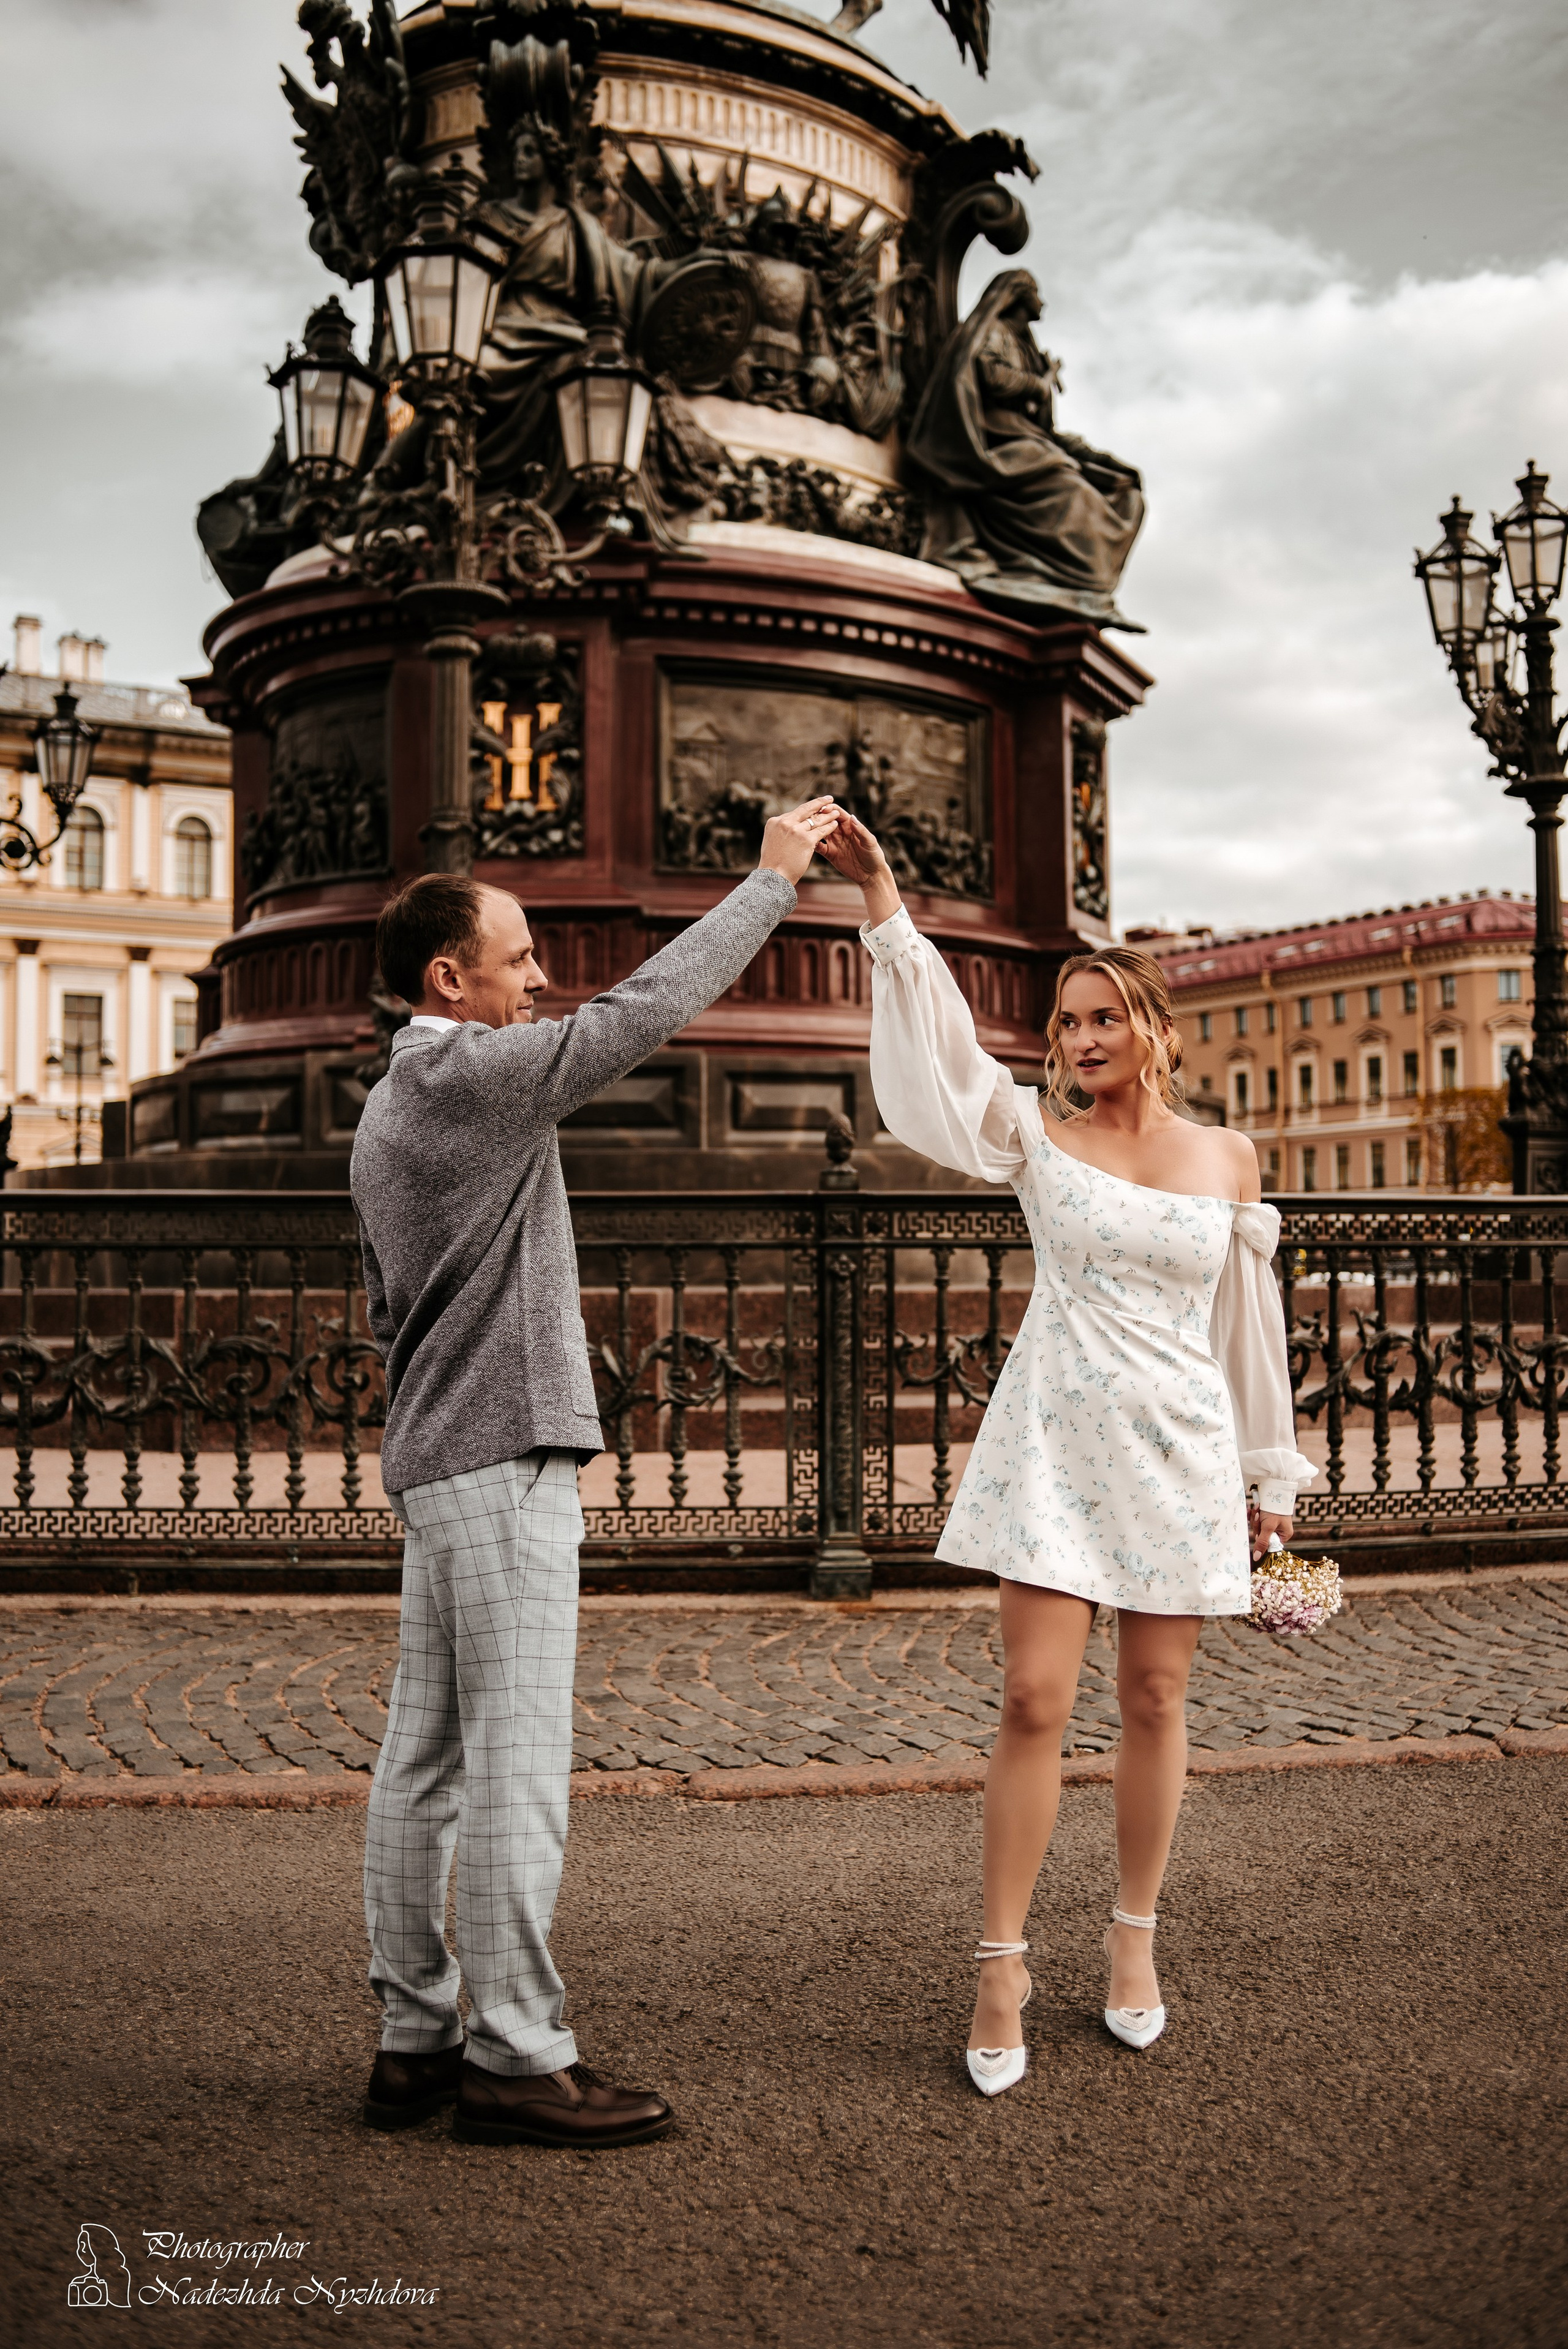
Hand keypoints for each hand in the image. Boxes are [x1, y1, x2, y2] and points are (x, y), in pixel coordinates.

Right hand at [758, 797, 842, 884]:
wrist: (773, 877)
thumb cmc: (773, 864)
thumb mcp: (772, 841)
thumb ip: (781, 831)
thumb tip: (790, 827)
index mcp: (775, 822)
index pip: (795, 812)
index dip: (808, 808)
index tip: (815, 805)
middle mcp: (785, 822)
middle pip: (806, 809)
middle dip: (819, 803)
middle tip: (829, 798)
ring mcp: (795, 830)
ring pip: (815, 819)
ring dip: (828, 815)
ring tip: (836, 812)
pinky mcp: (806, 839)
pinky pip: (821, 830)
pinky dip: (830, 827)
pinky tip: (835, 825)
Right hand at [814, 811, 901, 927]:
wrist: (871, 875)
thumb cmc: (874, 856)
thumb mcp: (870, 842)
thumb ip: (861, 830)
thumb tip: (852, 817)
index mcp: (850, 826)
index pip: (838, 813)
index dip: (830, 809)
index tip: (823, 808)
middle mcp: (840, 832)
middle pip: (826, 820)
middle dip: (818, 817)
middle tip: (809, 816)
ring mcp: (834, 843)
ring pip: (820, 832)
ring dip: (813, 829)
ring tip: (805, 828)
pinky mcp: (830, 854)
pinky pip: (819, 847)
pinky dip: (813, 844)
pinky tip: (807, 843)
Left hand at [1252, 1510, 1293, 1561]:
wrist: (1275, 1490)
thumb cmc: (1274, 1509)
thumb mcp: (1268, 1527)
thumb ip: (1262, 1542)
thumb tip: (1256, 1558)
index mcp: (1283, 1535)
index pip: (1269, 1544)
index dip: (1262, 1538)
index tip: (1261, 1529)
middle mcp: (1278, 1530)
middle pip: (1262, 1535)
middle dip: (1258, 1524)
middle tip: (1260, 1516)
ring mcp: (1272, 1523)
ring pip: (1258, 1526)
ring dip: (1255, 1517)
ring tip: (1258, 1508)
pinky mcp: (1265, 1516)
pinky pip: (1256, 1519)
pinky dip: (1253, 1514)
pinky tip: (1252, 1509)